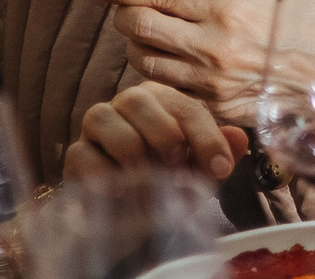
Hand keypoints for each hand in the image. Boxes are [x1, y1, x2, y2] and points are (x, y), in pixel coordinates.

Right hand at [64, 82, 250, 181]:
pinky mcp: (75, 155)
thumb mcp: (198, 169)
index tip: (221, 169)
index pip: (185, 107)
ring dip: (132, 153)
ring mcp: (96, 127)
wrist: (133, 214)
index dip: (206, 137)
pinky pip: (84, 155)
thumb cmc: (169, 179)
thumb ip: (219, 152)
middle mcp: (125, 104)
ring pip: (104, 118)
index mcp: (162, 99)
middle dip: (163, 134)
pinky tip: (122, 192)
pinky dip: (105, 175)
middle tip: (177, 166)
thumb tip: (239, 139)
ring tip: (148, 181)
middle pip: (138, 99)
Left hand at [94, 0, 314, 121]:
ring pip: (144, 62)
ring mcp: (208, 83)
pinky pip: (166, 86)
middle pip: (139, 30)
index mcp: (229, 12)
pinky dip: (155, 68)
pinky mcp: (211, 106)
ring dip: (134, 42)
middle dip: (122, 13)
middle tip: (119, 2)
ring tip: (139, 27)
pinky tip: (163, 54)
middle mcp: (211, 50)